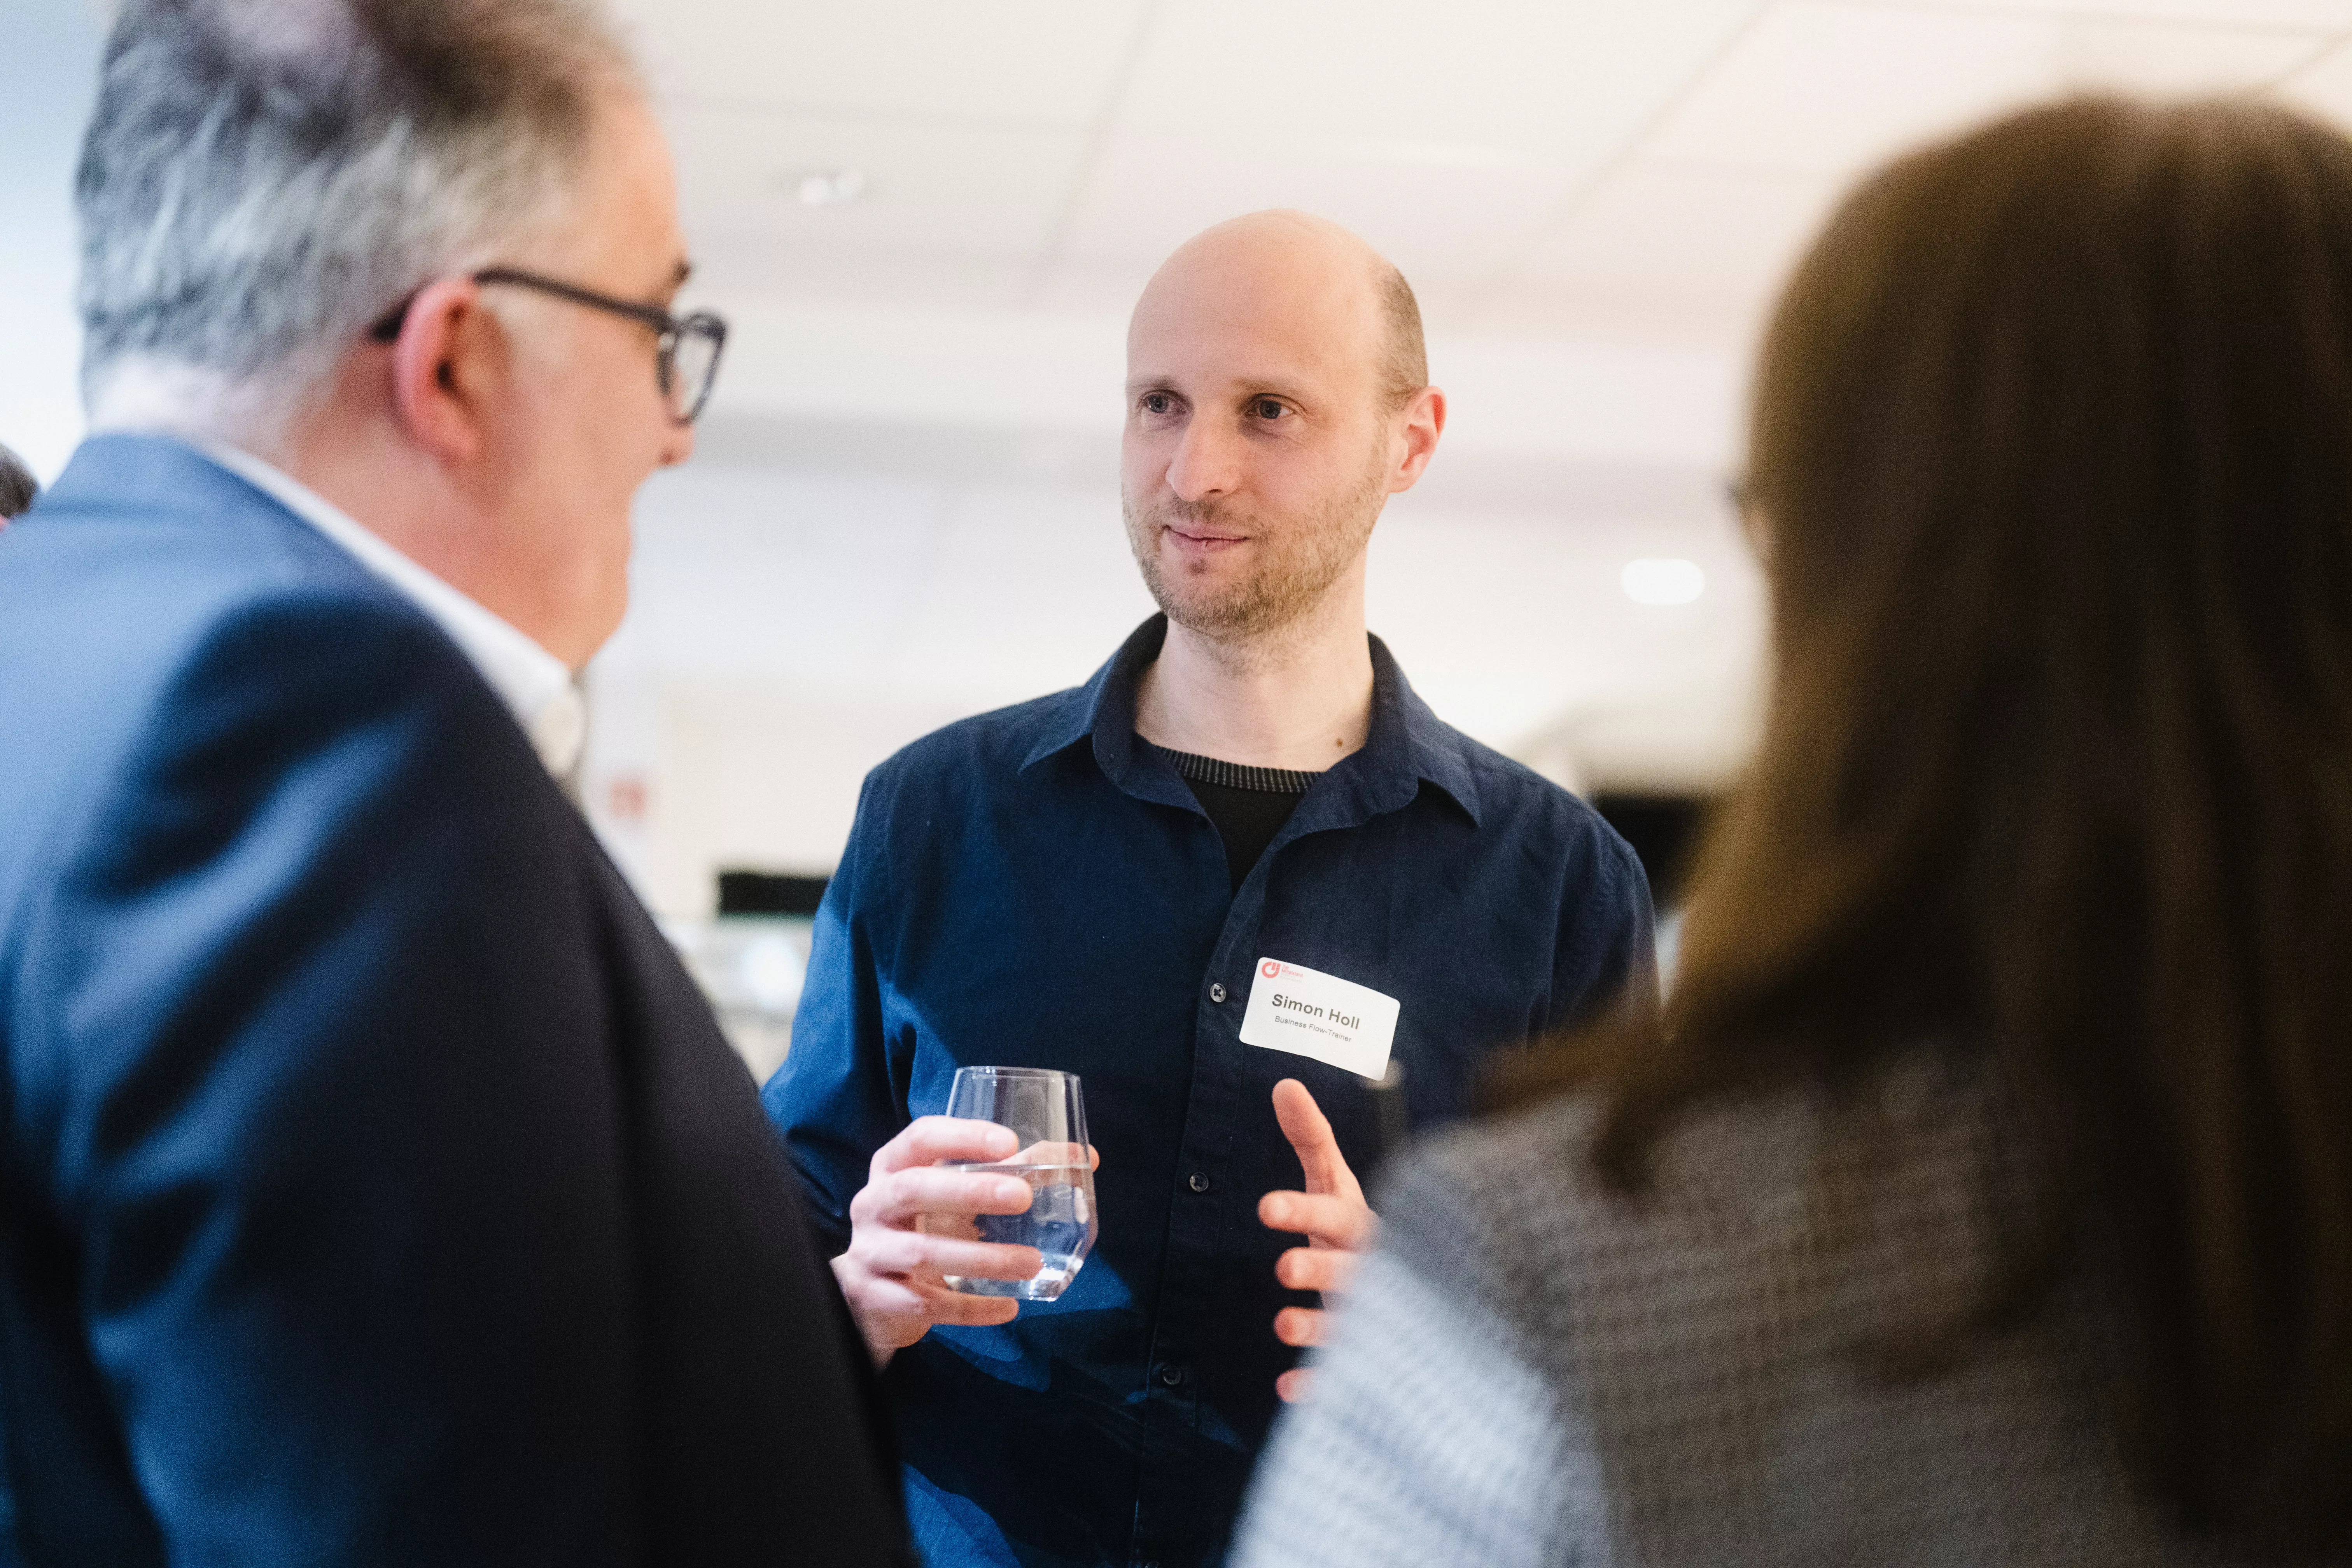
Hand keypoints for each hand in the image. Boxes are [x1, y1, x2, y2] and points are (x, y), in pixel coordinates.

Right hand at [832, 1116, 1042, 1365]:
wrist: (871, 1293)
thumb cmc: (925, 1225)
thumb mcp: (955, 1193)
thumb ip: (1013, 1171)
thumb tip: (1086, 1158)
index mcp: (893, 1166)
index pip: (920, 1137)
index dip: (962, 1136)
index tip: (1009, 1142)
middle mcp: (873, 1203)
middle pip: (913, 1189)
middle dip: (969, 1192)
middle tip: (1024, 1198)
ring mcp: (870, 1251)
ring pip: (922, 1252)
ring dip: (981, 1258)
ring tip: (1032, 1262)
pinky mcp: (875, 1297)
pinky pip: (925, 1303)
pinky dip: (970, 1308)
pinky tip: (1009, 1308)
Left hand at [1257, 1078, 1376, 1402]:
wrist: (1423, 1302)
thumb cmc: (1361, 1236)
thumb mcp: (1337, 1185)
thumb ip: (1311, 1139)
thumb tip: (1283, 1085)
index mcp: (1368, 1231)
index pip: (1340, 1215)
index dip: (1306, 1209)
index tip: (1265, 1206)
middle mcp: (1375, 1276)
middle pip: (1352, 1272)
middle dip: (1321, 1270)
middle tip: (1282, 1267)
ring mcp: (1373, 1324)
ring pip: (1350, 1329)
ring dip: (1318, 1330)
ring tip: (1282, 1326)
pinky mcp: (1365, 1366)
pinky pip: (1343, 1381)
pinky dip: (1320, 1388)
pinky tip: (1289, 1390)